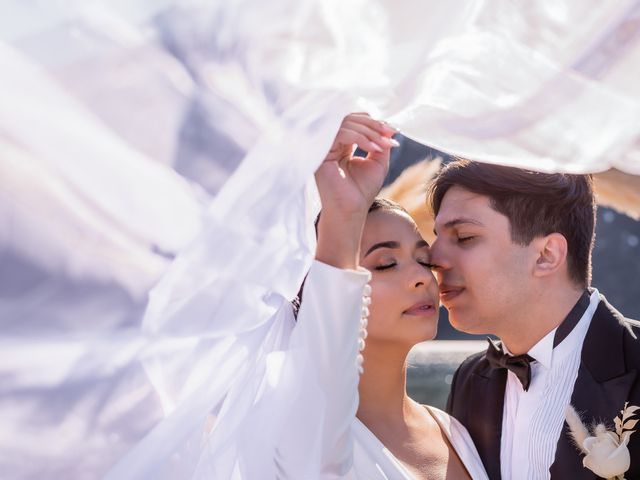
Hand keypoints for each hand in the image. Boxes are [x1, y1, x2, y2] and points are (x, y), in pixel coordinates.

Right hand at [314, 113, 398, 268]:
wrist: (351, 210)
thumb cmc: (362, 191)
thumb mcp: (378, 162)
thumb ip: (381, 143)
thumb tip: (389, 127)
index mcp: (343, 145)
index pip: (356, 122)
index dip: (375, 123)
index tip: (393, 132)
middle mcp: (331, 144)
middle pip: (351, 119)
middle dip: (374, 125)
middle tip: (389, 135)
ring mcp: (325, 147)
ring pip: (345, 124)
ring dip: (369, 131)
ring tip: (383, 145)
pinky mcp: (321, 152)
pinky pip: (340, 133)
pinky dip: (360, 137)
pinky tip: (373, 148)